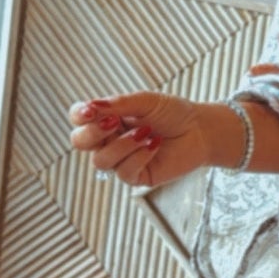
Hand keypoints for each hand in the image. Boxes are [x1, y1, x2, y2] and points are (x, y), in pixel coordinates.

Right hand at [67, 91, 211, 187]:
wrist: (200, 130)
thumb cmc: (172, 113)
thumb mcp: (145, 101)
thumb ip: (119, 104)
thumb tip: (92, 106)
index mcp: (107, 118)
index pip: (79, 118)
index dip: (78, 115)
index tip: (90, 110)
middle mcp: (109, 140)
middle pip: (80, 142)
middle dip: (93, 133)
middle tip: (114, 122)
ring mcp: (121, 159)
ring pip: (101, 160)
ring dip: (122, 145)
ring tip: (146, 132)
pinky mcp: (136, 176)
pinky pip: (124, 172)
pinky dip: (139, 156)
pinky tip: (154, 145)